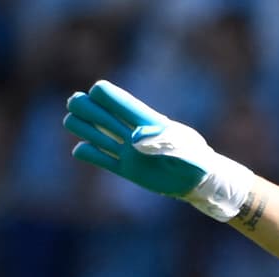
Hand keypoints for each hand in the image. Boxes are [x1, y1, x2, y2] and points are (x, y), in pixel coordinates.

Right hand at [62, 80, 252, 220]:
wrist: (198, 181)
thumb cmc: (195, 158)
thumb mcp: (183, 147)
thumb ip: (160, 140)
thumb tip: (132, 138)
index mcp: (143, 118)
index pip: (112, 96)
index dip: (101, 93)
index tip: (101, 96)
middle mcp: (129, 131)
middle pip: (93, 108)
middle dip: (82, 106)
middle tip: (80, 111)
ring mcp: (125, 150)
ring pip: (89, 130)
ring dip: (80, 126)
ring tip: (84, 131)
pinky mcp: (124, 168)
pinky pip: (95, 157)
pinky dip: (86, 153)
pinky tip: (85, 152)